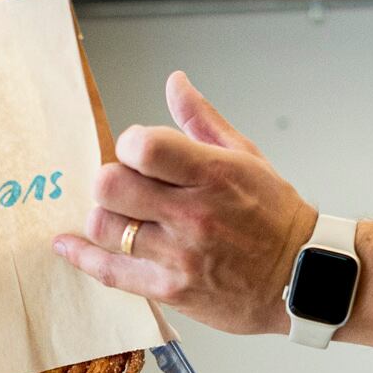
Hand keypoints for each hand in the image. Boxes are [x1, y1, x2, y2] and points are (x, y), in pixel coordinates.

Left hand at [54, 72, 315, 337]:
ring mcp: (179, 255)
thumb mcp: (246, 157)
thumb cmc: (276, 218)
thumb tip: (175, 82)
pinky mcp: (171, 289)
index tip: (137, 152)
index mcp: (212, 174)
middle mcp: (192, 214)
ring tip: (119, 216)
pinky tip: (68, 244)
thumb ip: (201, 121)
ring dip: (103, 217)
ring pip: (105, 227)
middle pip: (110, 186)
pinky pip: (110, 272)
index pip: (143, 147)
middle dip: (110, 181)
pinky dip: (81, 255)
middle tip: (124, 187)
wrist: (304, 279)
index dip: (129, 144)